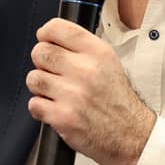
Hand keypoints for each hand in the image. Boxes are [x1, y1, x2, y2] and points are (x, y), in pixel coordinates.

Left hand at [24, 18, 155, 164]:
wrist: (131, 135)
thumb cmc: (119, 102)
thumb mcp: (110, 64)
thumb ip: (83, 49)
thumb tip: (52, 40)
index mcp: (98, 53)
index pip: (57, 28)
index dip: (45, 34)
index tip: (45, 39)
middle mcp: (85, 70)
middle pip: (40, 52)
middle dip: (42, 62)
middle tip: (51, 71)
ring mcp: (72, 94)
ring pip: (34, 78)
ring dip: (40, 86)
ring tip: (55, 93)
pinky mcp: (62, 117)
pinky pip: (34, 104)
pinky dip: (40, 108)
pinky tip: (56, 109)